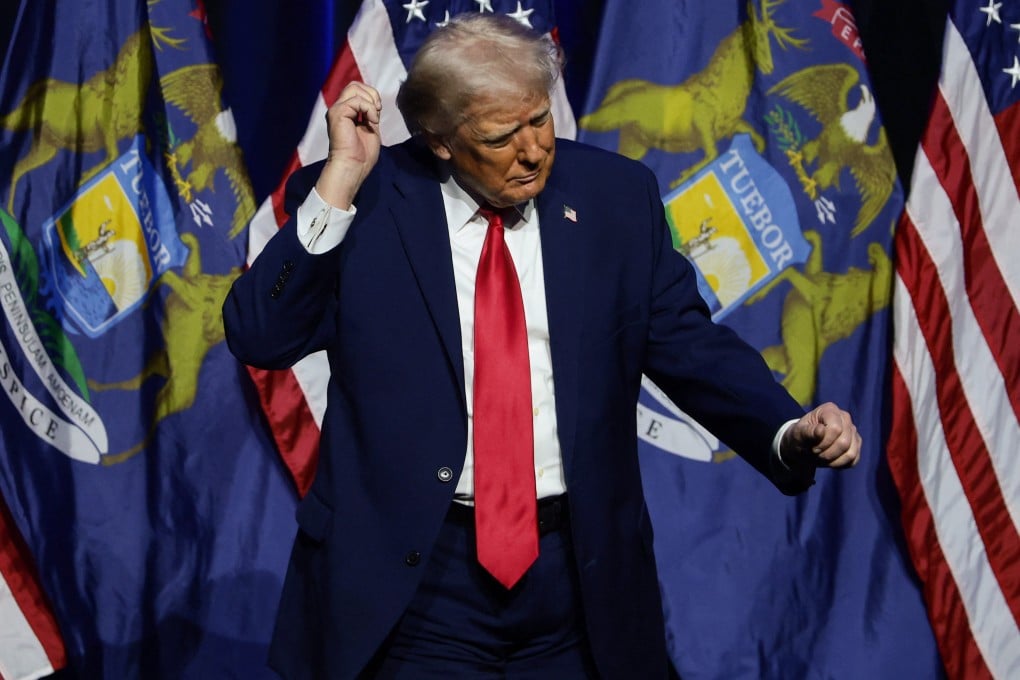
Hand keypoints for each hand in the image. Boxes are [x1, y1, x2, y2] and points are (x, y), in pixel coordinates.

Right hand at [314, 82, 382, 209]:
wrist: (353, 167)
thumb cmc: (362, 155)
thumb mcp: (370, 128)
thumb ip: (370, 114)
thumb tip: (375, 102)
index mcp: (345, 112)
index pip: (357, 89)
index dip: (371, 95)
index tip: (378, 111)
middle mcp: (338, 108)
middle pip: (354, 84)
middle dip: (371, 94)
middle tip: (377, 111)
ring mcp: (336, 110)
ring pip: (354, 88)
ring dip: (370, 101)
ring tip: (373, 118)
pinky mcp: (338, 113)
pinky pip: (357, 101)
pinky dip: (369, 109)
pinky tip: (371, 122)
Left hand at [781, 402, 860, 468]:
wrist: (802, 446)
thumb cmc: (799, 437)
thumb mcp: (798, 434)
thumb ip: (808, 432)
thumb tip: (821, 429)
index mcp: (830, 410)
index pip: (836, 429)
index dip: (823, 442)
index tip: (812, 447)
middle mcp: (845, 418)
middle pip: (844, 442)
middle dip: (827, 454)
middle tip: (815, 453)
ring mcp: (852, 431)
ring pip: (851, 453)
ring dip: (833, 460)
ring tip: (821, 457)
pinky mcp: (856, 444)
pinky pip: (854, 460)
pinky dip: (840, 464)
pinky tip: (829, 460)